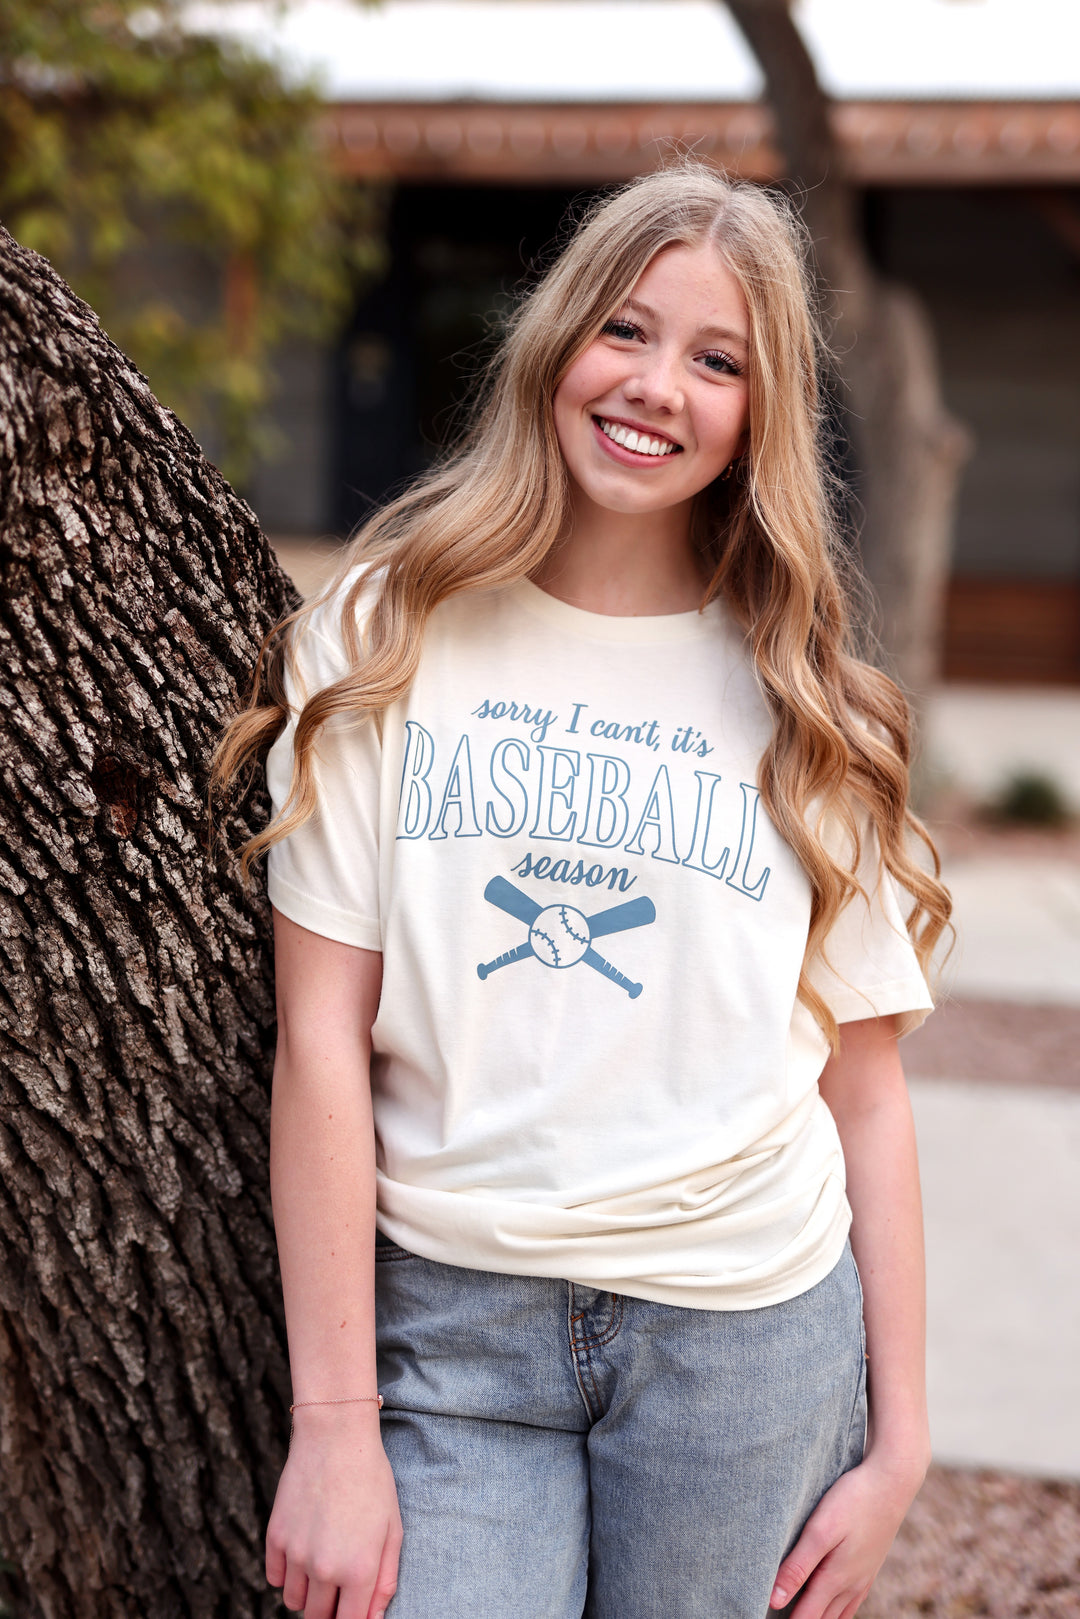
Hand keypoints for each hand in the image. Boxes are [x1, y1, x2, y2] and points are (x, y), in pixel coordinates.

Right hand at [266, 1406, 402, 1618]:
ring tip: (322, 1564)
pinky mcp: (275, 1537)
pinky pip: (275, 1578)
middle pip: (319, 1618)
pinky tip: (304, 1550)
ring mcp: (296, 1554)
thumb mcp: (393, 1529)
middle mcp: (325, 1569)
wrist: (335, 1438)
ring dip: (308, 1593)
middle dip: (330, 1609)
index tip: (352, 1607)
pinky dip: (287, 1573)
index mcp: (359, 1570)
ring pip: (295, 1601)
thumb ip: (385, 1581)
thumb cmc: (372, 1481)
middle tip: (340, 1586)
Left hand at [768, 1452, 927, 1618]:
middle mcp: (851, 1586)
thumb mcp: (820, 1530)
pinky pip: (851, 1602)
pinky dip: (835, 1611)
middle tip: (776, 1616)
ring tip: (798, 1614)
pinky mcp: (869, 1567)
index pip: (805, 1618)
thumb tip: (775, 1601)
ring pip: (837, 1614)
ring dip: (818, 1618)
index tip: (765, 1616)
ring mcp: (863, 1578)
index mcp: (835, 1579)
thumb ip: (797, 1566)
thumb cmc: (853, 1501)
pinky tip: (828, 1606)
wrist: (892, 1483)